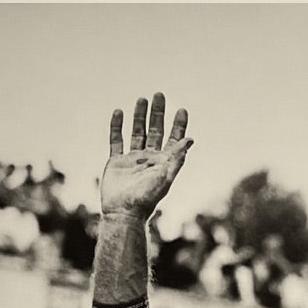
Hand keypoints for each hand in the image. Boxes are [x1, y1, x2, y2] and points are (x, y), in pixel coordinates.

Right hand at [100, 93, 192, 219]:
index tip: (181, 109)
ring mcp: (133, 160)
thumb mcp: (165, 176)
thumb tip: (191, 139)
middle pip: (156, 131)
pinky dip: (117, 126)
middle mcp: (149, 159)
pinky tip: (118, 112)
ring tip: (141, 98)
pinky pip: (116, 140)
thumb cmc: (146, 198)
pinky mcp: (116, 162)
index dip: (178, 125)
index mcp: (164, 163)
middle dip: (158, 113)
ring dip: (140, 116)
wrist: (123, 213)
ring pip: (137, 132)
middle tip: (159, 94)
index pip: (174, 139)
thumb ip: (177, 157)